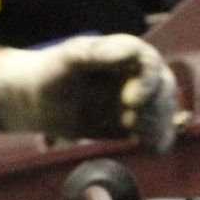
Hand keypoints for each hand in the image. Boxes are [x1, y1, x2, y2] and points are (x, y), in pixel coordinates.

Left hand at [0, 35, 178, 153]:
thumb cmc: (50, 72)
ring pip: (164, 111)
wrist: (35, 101)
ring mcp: (136, 100)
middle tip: (130, 120)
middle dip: (155, 106)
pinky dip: (159, 140)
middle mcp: (135, 74)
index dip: (149, 80)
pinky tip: (149, 147)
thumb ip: (97, 54)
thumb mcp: (68, 58)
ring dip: (157, 124)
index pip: (149, 61)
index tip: (132, 100)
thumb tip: (130, 51)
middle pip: (163, 87)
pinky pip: (156, 132)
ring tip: (135, 134)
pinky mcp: (132, 124)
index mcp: (122, 52)